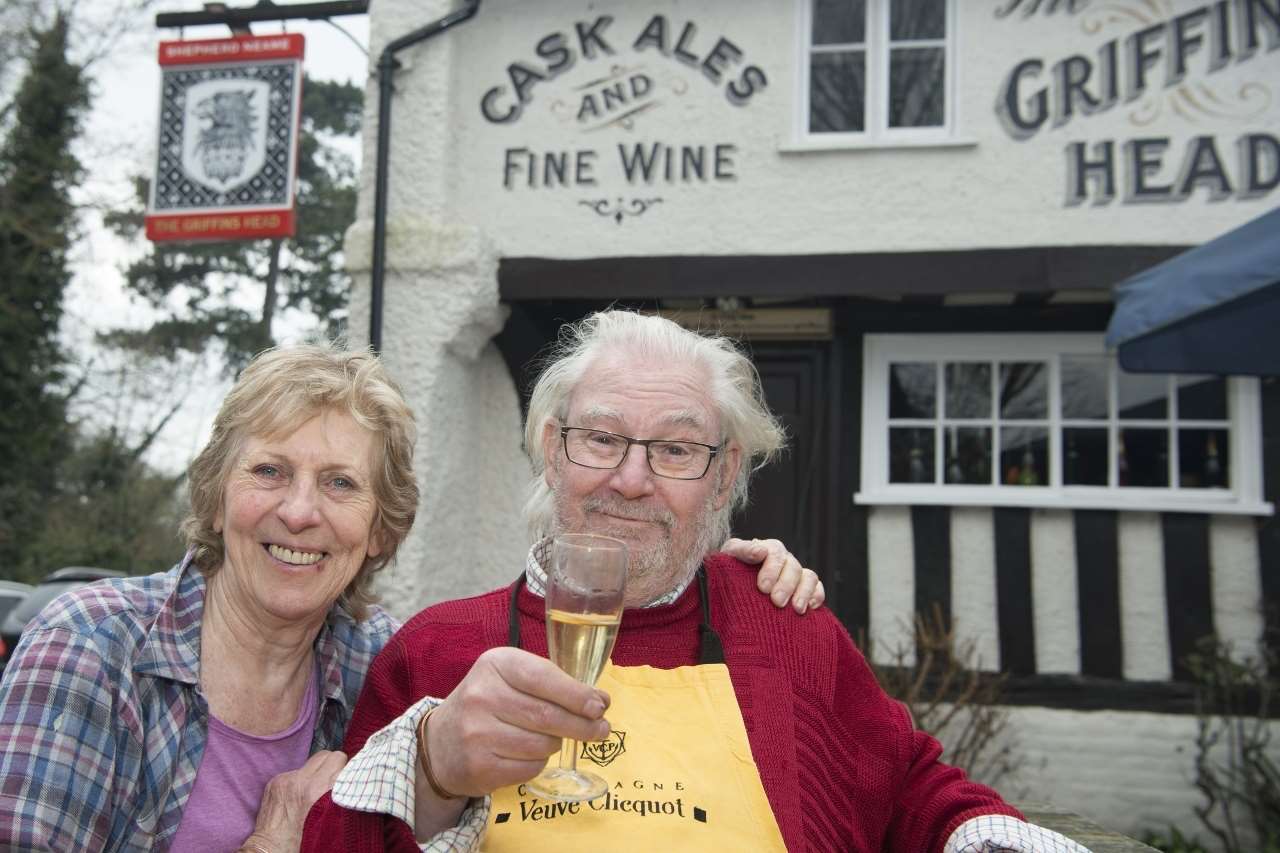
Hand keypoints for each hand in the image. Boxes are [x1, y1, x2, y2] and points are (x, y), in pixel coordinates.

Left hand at [241, 750, 346, 852]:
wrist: (270, 850)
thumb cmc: (304, 840)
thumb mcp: (329, 819)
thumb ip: (339, 794)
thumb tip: (349, 778)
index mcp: (316, 790)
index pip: (338, 759)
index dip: (344, 769)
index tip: (346, 779)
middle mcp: (300, 780)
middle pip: (326, 755)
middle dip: (332, 766)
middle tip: (333, 782)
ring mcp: (285, 779)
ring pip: (310, 762)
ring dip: (316, 772)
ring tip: (315, 790)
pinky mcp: (274, 782)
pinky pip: (295, 771)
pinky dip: (300, 780)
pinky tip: (298, 796)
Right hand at [426, 647, 609, 797]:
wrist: (440, 743)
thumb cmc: (488, 704)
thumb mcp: (511, 678)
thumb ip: (552, 684)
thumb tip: (600, 702)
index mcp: (494, 664)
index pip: (543, 678)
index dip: (577, 694)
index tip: (601, 705)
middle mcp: (482, 696)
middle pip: (547, 715)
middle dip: (582, 725)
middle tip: (601, 730)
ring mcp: (477, 733)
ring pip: (542, 744)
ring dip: (556, 744)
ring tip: (551, 738)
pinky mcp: (479, 767)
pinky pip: (530, 768)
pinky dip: (539, 763)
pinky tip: (529, 754)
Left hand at [721, 537, 824, 613]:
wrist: (730, 587)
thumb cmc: (728, 572)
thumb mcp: (729, 557)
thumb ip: (742, 550)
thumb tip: (760, 551)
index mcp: (765, 549)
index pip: (774, 552)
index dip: (772, 569)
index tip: (763, 587)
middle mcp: (783, 559)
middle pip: (792, 566)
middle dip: (786, 585)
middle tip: (777, 602)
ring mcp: (795, 574)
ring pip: (808, 576)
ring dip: (804, 592)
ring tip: (796, 609)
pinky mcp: (804, 588)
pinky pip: (817, 588)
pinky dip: (816, 596)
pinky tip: (810, 608)